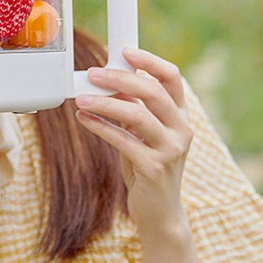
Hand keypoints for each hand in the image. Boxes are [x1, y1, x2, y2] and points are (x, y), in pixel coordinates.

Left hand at [74, 47, 193, 235]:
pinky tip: (84, 119)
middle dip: (119, 78)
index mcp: (180, 116)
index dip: (149, 61)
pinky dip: (100, 127)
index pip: (172, 78)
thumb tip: (109, 80)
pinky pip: (123, 141)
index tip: (125, 51)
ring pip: (137, 115)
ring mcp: (171, 150)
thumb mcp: (142, 132)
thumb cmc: (147, 166)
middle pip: (152, 92)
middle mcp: (181, 130)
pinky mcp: (154, 168)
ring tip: (81, 99)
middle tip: (92, 73)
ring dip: (105, 103)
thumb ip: (132, 107)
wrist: (159, 212)